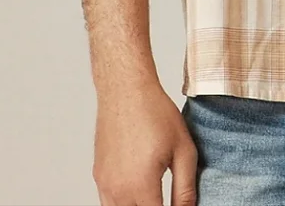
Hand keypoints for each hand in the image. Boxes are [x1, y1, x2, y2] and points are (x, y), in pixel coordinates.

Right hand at [93, 82, 197, 205]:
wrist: (127, 91)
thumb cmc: (155, 113)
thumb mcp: (183, 149)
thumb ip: (186, 188)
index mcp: (142, 186)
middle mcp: (118, 191)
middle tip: (167, 199)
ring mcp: (105, 185)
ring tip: (154, 196)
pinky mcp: (98, 177)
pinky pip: (108, 203)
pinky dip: (123, 203)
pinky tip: (138, 193)